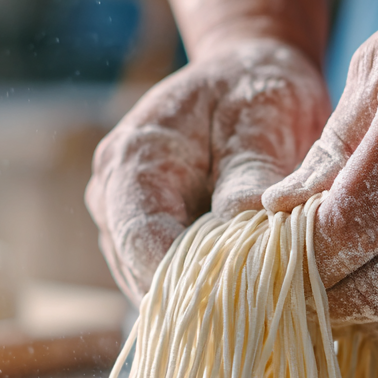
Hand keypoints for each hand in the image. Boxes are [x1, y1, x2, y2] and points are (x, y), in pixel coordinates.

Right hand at [87, 37, 327, 302]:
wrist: (246, 74)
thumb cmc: (256, 89)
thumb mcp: (265, 116)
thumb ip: (250, 173)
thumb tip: (243, 228)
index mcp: (132, 158)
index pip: (142, 240)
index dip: (190, 279)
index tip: (248, 296)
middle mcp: (112, 195)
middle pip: (142, 272)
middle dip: (200, 295)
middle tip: (266, 302)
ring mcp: (121, 221)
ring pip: (152, 286)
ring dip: (203, 298)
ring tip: (261, 294)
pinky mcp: (144, 240)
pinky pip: (168, 282)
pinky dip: (205, 291)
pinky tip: (248, 287)